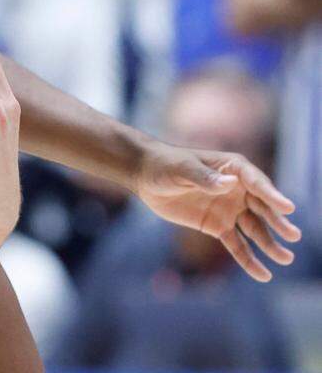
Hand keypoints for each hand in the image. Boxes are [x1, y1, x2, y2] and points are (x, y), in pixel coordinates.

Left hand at [134, 143, 300, 280]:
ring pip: (255, 229)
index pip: (256, 182)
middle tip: (292, 236)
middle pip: (262, 208)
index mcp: (233, 168)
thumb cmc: (166, 165)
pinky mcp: (218, 226)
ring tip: (285, 258)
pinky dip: (249, 260)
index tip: (287, 208)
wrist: (147, 177)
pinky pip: (237, 245)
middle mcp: (238, 190)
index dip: (271, 195)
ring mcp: (230, 209)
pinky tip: (263, 275)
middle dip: (277, 222)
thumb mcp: (182, 169)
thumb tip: (229, 182)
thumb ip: (205, 177)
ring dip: (269, 243)